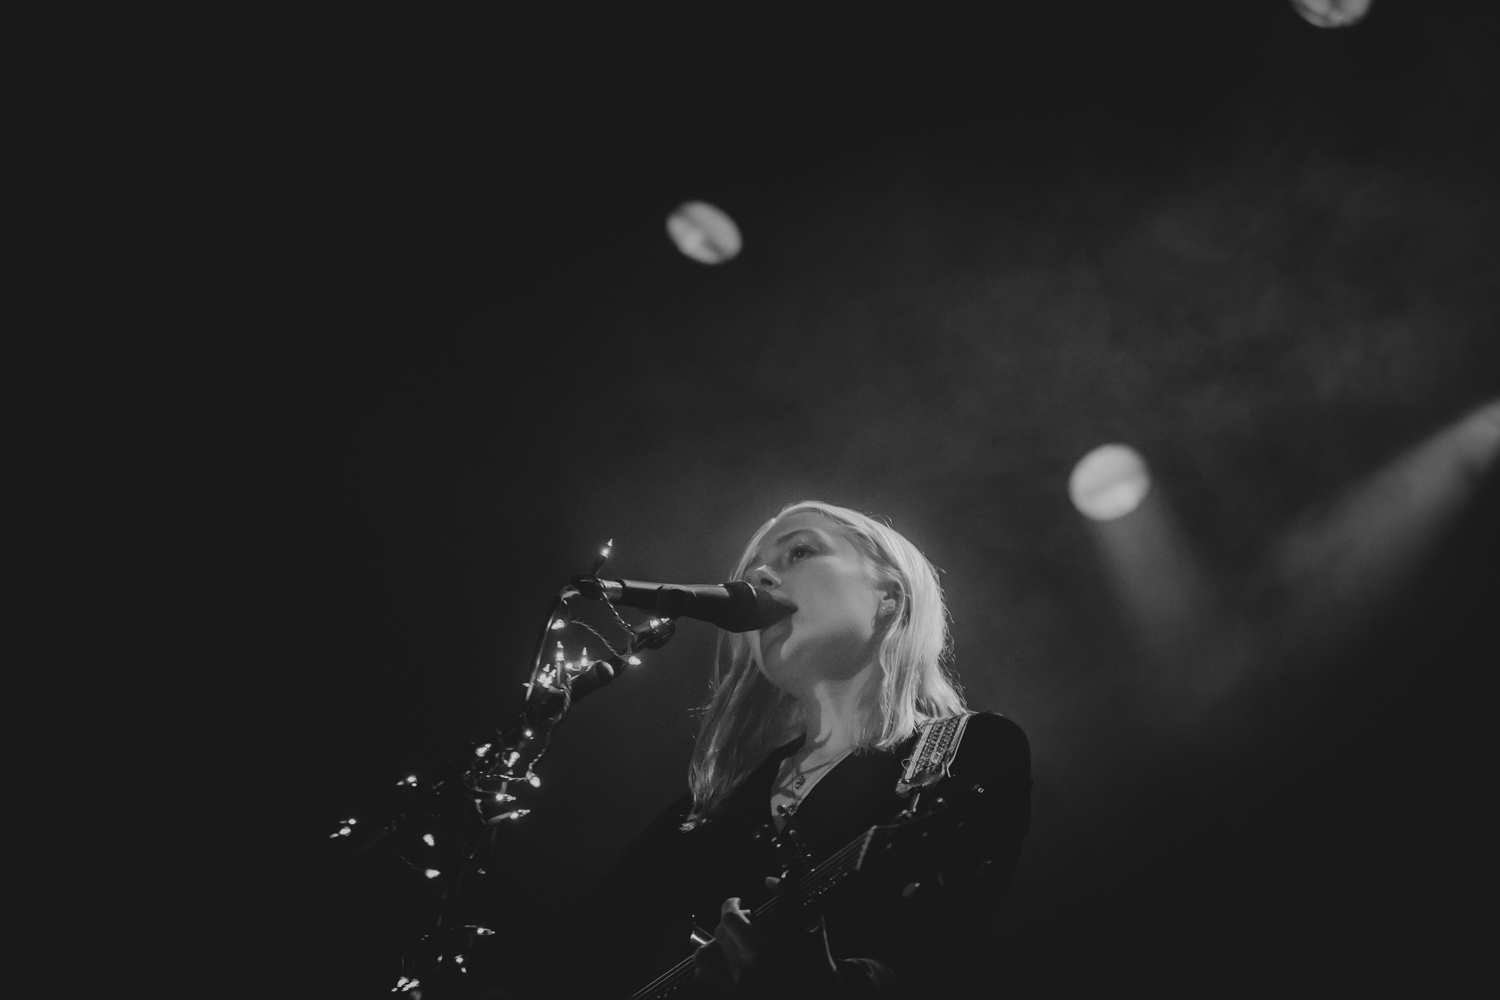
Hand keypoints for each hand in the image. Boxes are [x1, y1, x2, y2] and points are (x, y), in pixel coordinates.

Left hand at [693, 889, 843, 997]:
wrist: (822, 998)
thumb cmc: (818, 970)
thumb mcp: (811, 933)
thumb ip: (791, 901)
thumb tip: (770, 880)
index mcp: (761, 956)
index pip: (731, 919)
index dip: (732, 904)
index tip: (740, 902)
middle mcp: (743, 975)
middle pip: (720, 934)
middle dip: (731, 922)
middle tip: (747, 921)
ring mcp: (735, 990)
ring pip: (705, 957)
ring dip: (717, 942)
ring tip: (734, 940)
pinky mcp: (731, 998)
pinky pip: (707, 977)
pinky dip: (711, 964)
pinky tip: (729, 960)